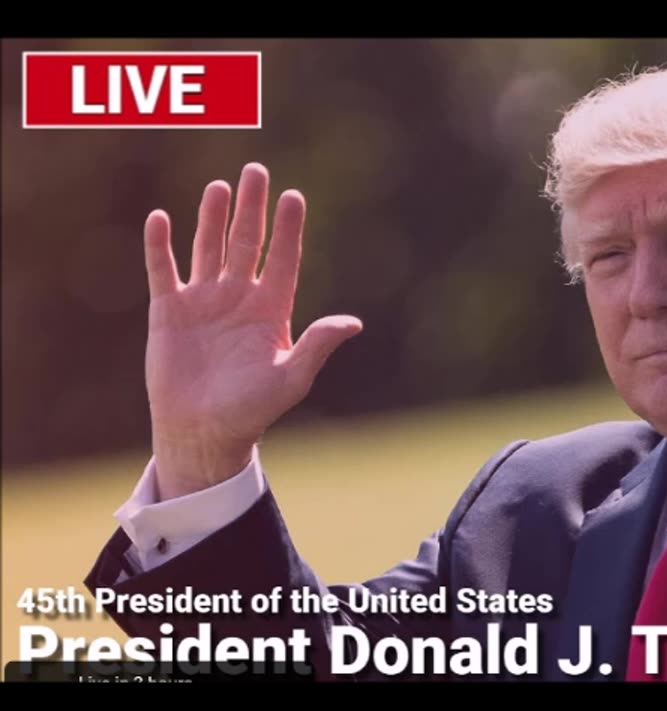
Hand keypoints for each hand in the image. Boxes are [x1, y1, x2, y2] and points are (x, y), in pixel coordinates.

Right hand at [143, 163, 361, 499]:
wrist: (204, 433)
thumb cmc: (252, 410)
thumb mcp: (290, 378)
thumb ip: (317, 346)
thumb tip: (353, 323)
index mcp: (271, 310)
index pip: (283, 259)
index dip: (288, 229)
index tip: (293, 197)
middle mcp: (239, 298)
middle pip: (247, 243)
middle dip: (252, 208)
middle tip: (256, 170)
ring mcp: (204, 301)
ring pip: (209, 248)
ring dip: (213, 218)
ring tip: (220, 187)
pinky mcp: (169, 312)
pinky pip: (163, 271)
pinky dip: (160, 246)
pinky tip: (161, 218)